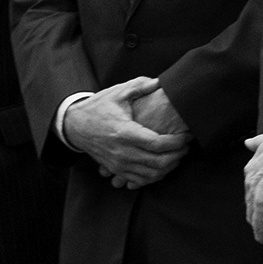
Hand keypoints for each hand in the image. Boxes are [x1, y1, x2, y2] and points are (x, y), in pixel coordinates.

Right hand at [65, 77, 190, 190]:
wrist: (75, 125)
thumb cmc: (99, 107)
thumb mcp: (118, 92)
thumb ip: (140, 86)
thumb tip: (160, 82)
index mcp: (125, 132)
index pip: (158, 143)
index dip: (177, 142)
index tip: (187, 135)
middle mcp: (122, 151)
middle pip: (158, 162)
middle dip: (178, 156)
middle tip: (186, 146)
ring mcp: (118, 164)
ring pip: (151, 175)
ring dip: (169, 167)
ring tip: (178, 155)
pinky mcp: (116, 170)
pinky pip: (140, 181)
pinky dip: (155, 177)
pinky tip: (163, 166)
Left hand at [244, 133, 262, 243]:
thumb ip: (256, 143)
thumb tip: (246, 143)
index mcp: (251, 169)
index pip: (251, 188)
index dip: (256, 197)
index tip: (262, 203)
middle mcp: (249, 182)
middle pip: (249, 203)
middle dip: (254, 213)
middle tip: (262, 223)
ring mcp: (254, 195)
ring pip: (252, 215)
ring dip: (257, 226)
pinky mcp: (262, 205)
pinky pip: (259, 225)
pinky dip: (262, 234)